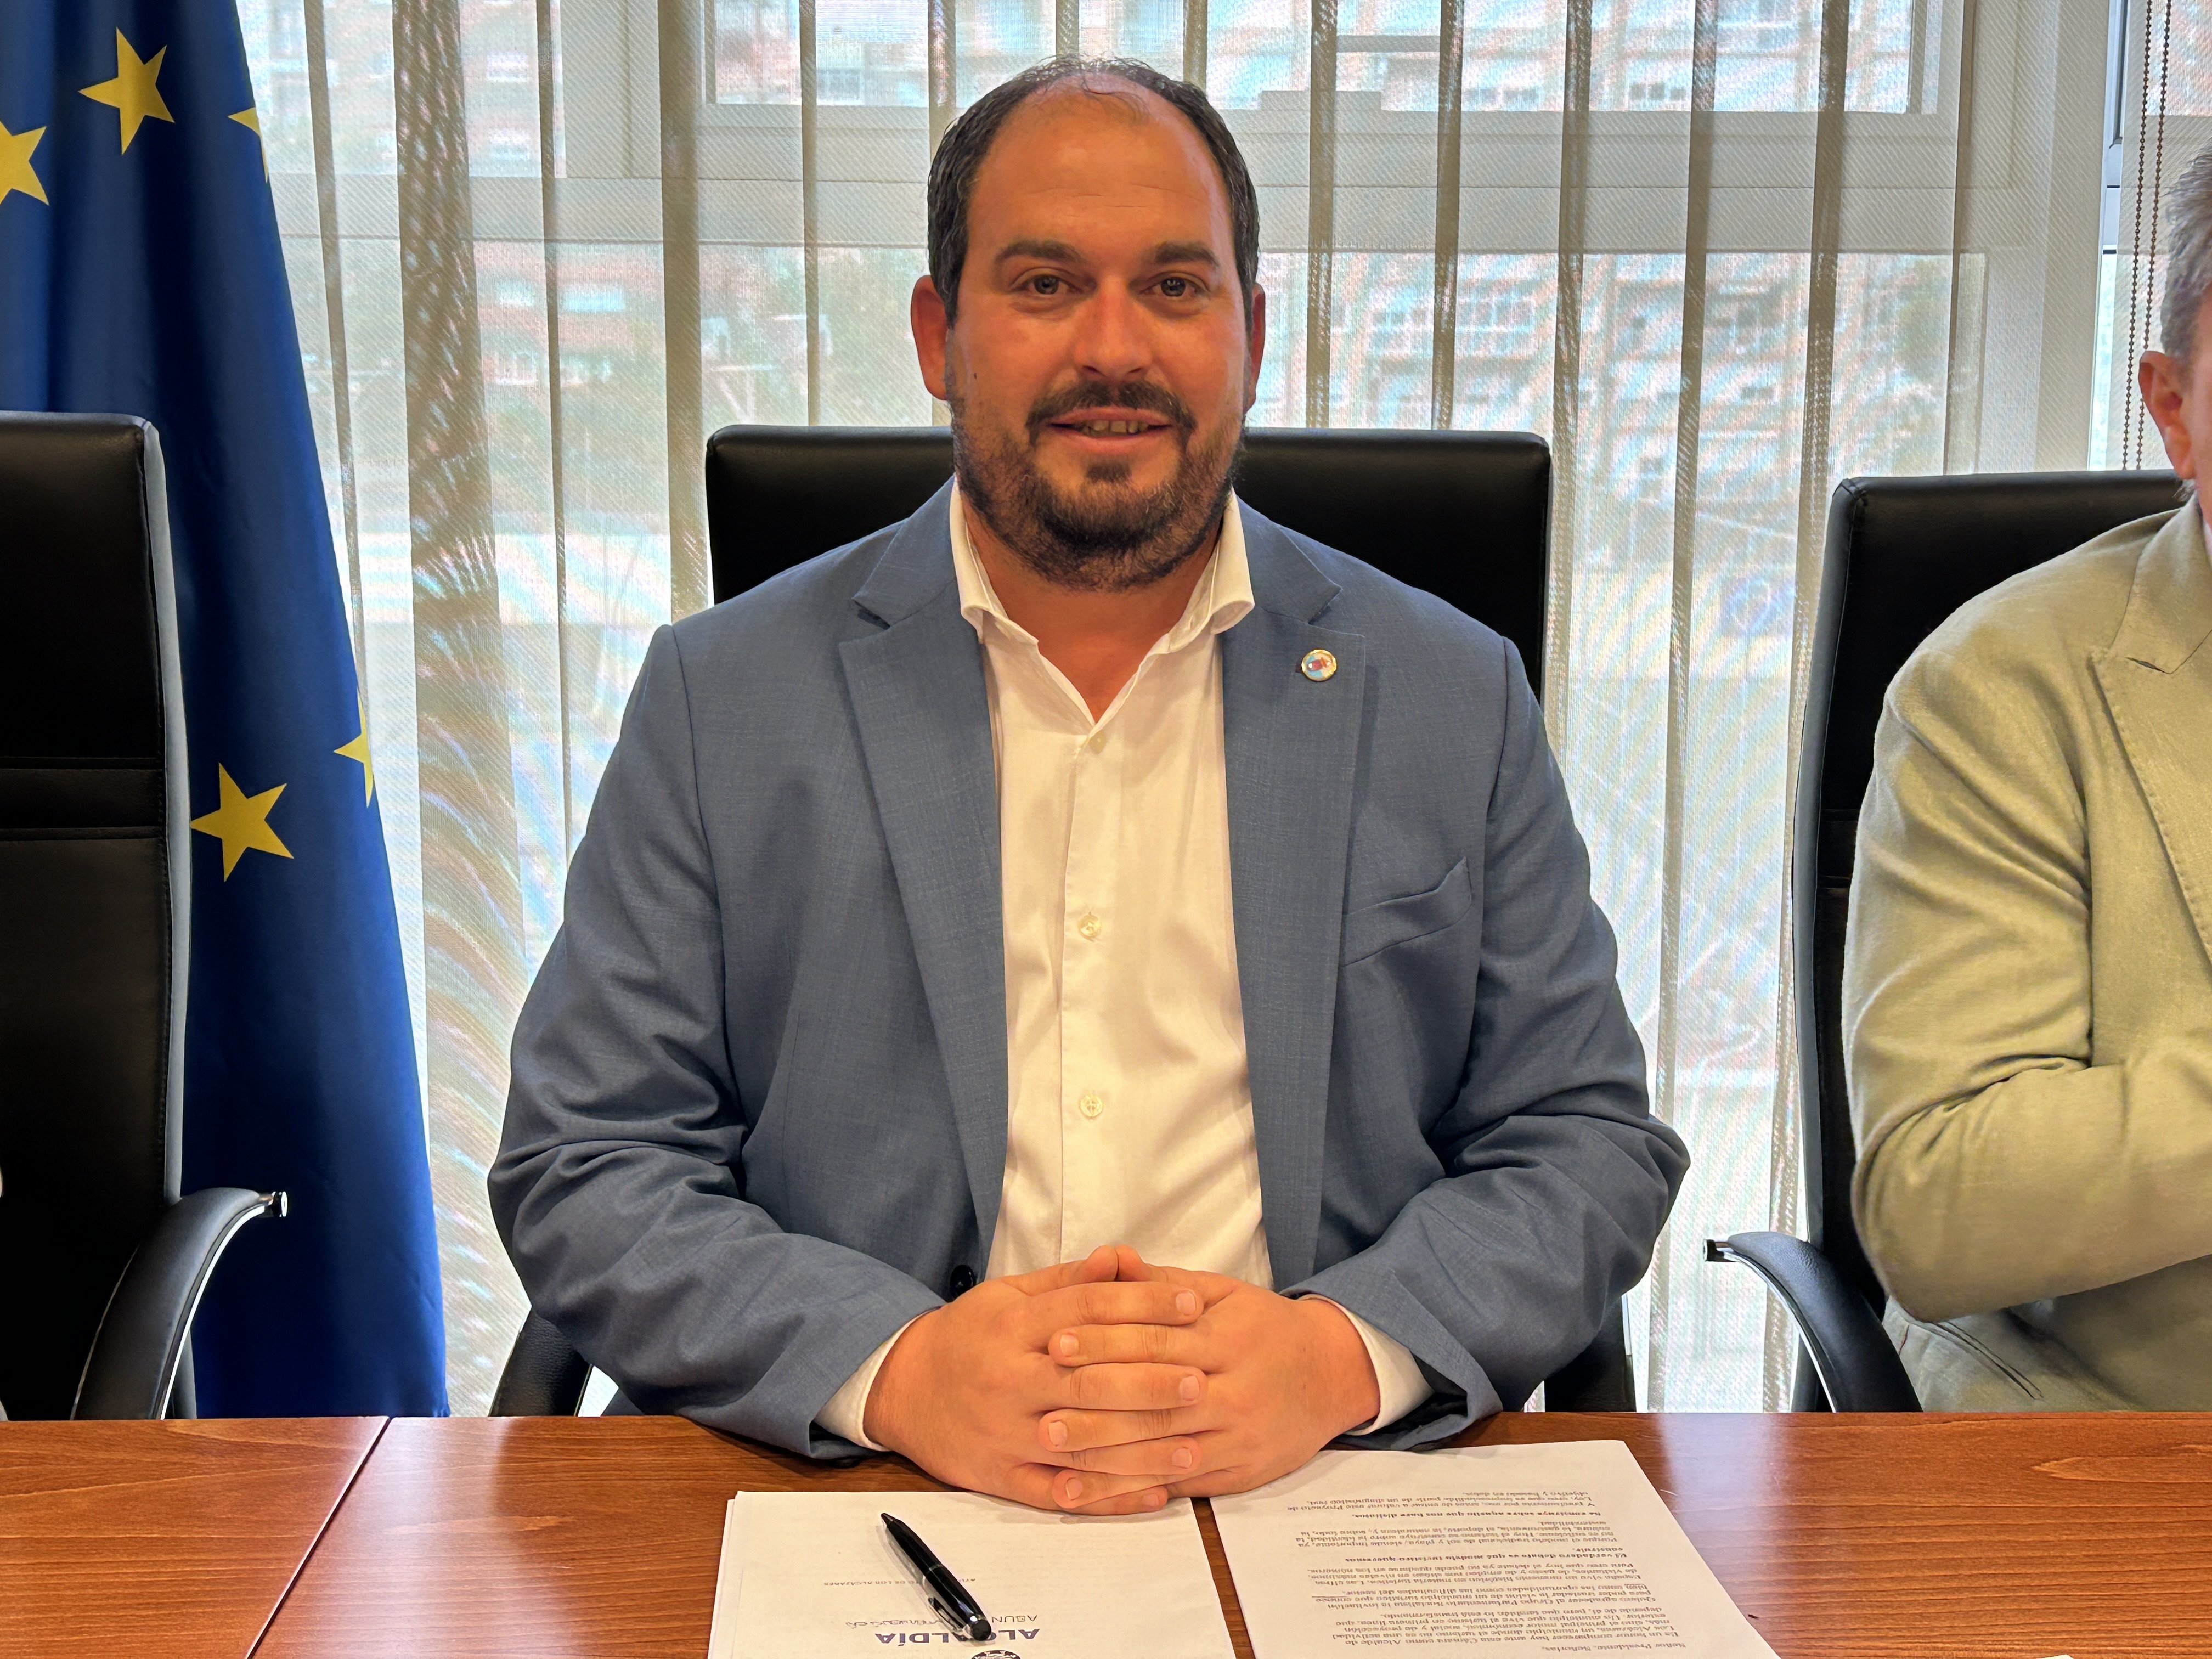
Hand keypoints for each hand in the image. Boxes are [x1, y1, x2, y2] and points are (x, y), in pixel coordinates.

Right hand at [863, 1245, 1216, 1511]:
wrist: (901, 1389)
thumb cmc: (968, 1337)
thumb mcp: (1007, 1296)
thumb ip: (1066, 1282)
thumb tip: (1119, 1257)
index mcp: (1013, 1326)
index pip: (1087, 1310)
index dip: (1143, 1305)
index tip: (1193, 1305)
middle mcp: (1010, 1379)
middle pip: (1088, 1380)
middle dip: (1149, 1381)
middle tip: (1200, 1381)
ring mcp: (1005, 1433)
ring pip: (1080, 1443)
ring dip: (1140, 1448)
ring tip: (1193, 1445)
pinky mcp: (1000, 1477)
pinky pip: (1059, 1492)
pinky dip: (1107, 1496)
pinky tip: (1152, 1492)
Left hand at [1035, 1247, 1380, 1512]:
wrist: (1332, 1374)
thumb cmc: (1265, 1328)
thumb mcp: (1223, 1293)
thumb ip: (1162, 1284)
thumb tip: (1111, 1257)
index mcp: (1228, 1338)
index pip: (1158, 1341)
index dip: (1105, 1343)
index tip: (1056, 1344)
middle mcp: (1234, 1390)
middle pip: (1157, 1401)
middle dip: (1097, 1407)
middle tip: (1043, 1411)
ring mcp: (1238, 1437)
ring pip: (1164, 1450)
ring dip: (1106, 1456)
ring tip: (1054, 1454)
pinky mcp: (1238, 1473)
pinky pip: (1179, 1485)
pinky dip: (1132, 1490)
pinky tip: (1092, 1491)